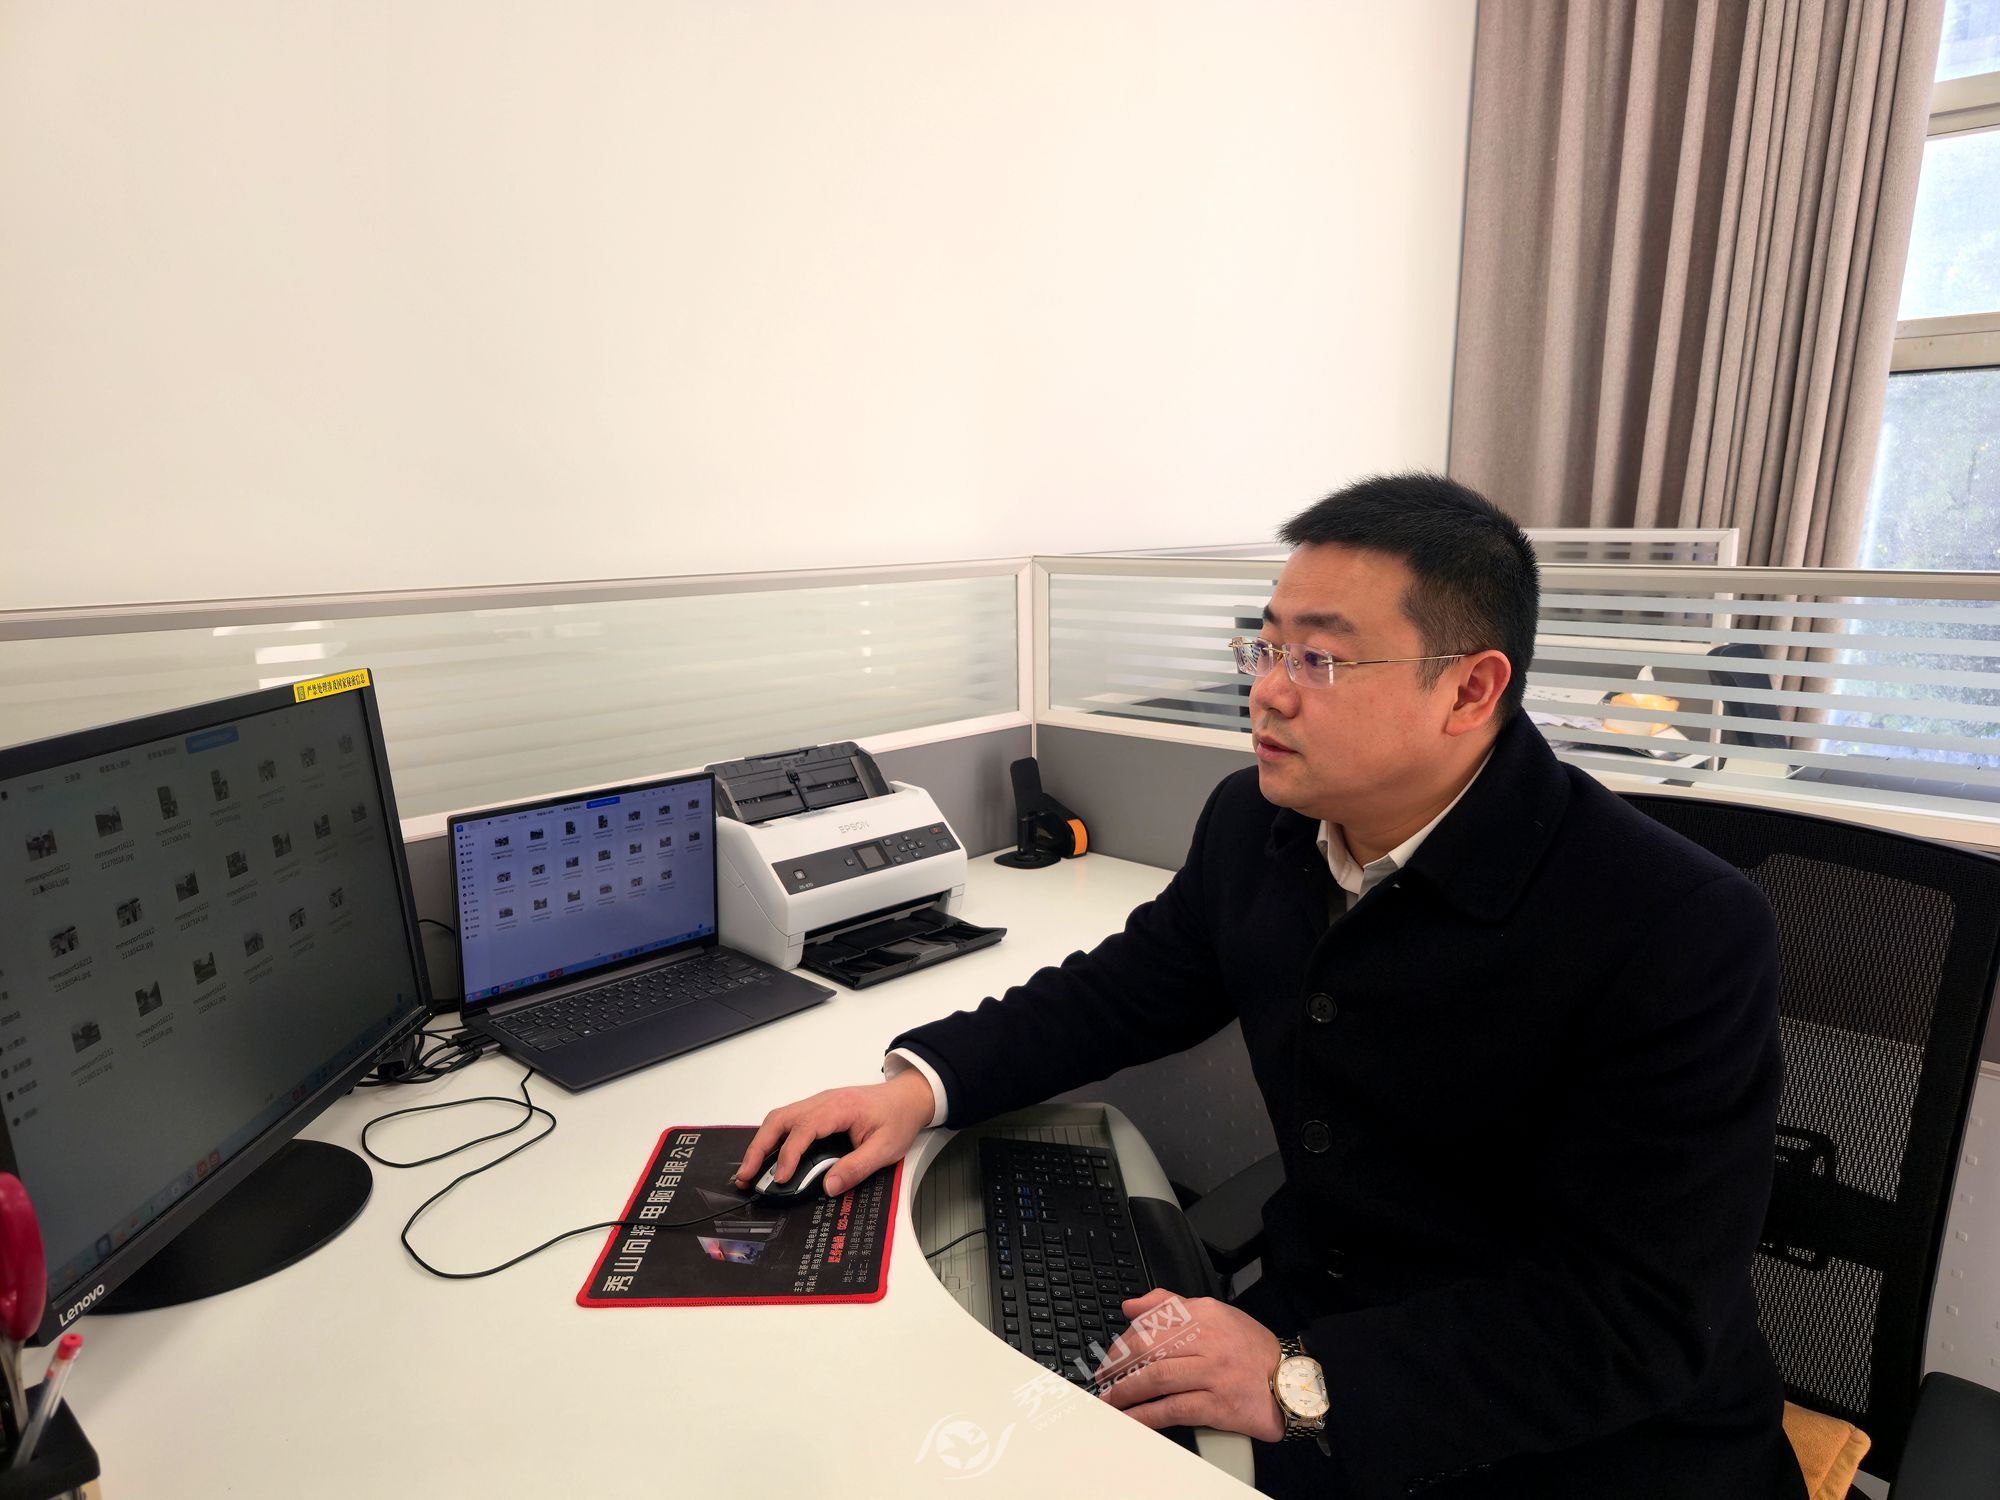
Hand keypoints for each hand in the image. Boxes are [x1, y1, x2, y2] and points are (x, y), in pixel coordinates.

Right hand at [732, 1069, 935, 1196]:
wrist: (908, 1097)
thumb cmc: (898, 1118)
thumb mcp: (886, 1148)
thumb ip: (857, 1167)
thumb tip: (829, 1186)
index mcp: (840, 1108)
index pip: (804, 1128)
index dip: (789, 1154)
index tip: (781, 1177)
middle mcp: (823, 1101)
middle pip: (780, 1118)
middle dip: (759, 1147)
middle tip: (747, 1175)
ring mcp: (818, 1103)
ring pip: (779, 1118)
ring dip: (762, 1142)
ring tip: (750, 1170)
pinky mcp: (817, 1110)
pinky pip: (788, 1120)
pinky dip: (773, 1137)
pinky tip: (768, 1156)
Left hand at [1094, 1290, 1285, 1441]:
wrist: (1291, 1381)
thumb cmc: (1251, 1350)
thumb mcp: (1216, 1314)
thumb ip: (1171, 1305)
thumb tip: (1132, 1306)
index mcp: (1204, 1314)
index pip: (1151, 1322)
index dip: (1124, 1341)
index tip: (1111, 1356)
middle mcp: (1208, 1340)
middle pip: (1148, 1349)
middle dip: (1118, 1366)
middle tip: (1104, 1379)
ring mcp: (1213, 1373)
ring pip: (1156, 1378)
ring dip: (1126, 1392)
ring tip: (1111, 1400)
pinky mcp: (1217, 1405)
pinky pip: (1173, 1409)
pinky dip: (1147, 1415)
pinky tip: (1133, 1419)